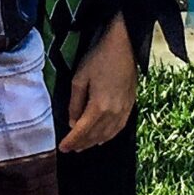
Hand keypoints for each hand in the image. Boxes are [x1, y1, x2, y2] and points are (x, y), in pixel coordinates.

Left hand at [60, 14, 137, 153]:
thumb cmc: (99, 58)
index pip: (82, 131)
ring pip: (107, 134)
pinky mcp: (130, 105)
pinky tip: (102, 137)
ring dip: (94, 142)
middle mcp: (113, 113)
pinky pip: (119, 128)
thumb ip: (75, 103)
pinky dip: (109, 136)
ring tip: (83, 146)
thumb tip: (72, 122)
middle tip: (70, 148)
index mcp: (99, 106)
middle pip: (95, 135)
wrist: (124, 46)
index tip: (62, 148)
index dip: (71, 141)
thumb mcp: (79, 79)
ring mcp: (124, 110)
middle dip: (81, 144)